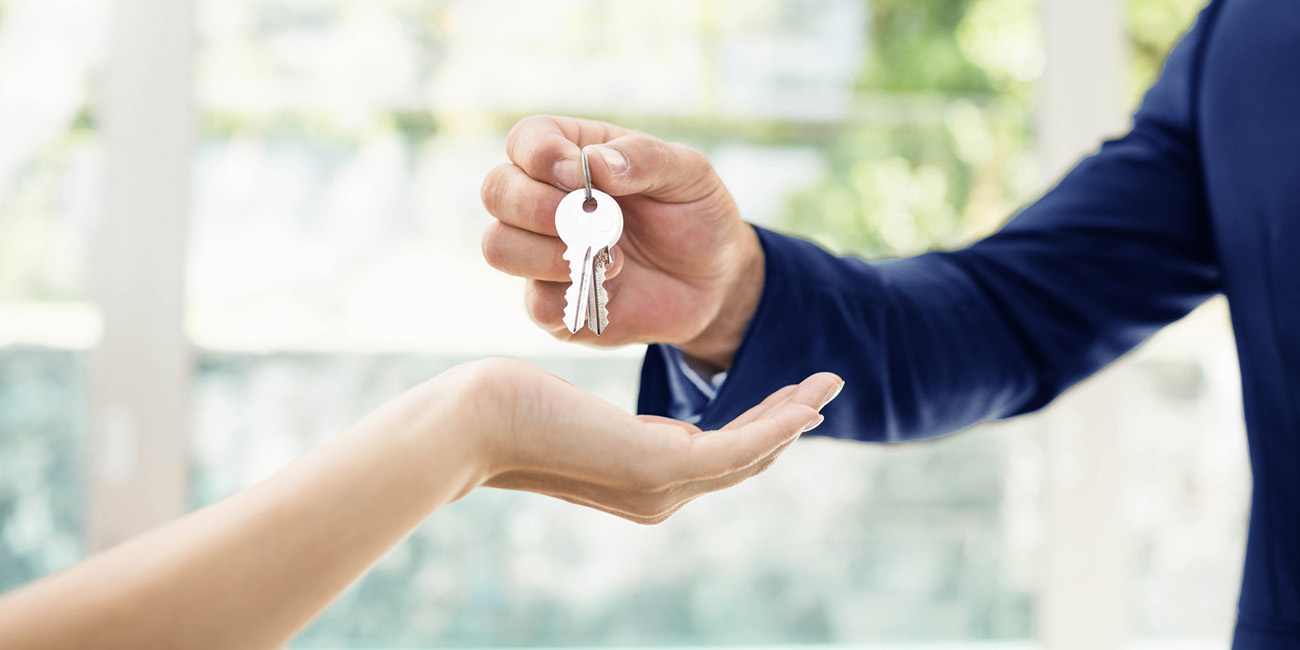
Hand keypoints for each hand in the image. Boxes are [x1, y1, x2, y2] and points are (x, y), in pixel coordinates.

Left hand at [447, 358, 841, 523]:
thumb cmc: (512, 411)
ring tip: (827, 386)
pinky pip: (736, 449)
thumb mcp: (579, 418)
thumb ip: (617, 433)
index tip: (789, 398)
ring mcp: (661, 488)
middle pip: (743, 461)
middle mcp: (659, 498)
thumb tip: (638, 429)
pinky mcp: (658, 466)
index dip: (760, 429)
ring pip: (748, 456)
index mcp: (643, 486)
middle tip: (824, 389)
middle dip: (786, 423)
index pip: (717, 460)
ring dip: (793, 420)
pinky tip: (805, 406)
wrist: (475, 424)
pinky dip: (776, 426)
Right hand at [480, 115, 763, 371]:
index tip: (580, 175)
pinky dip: (571, 295)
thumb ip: (644, 158)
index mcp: (572, 156)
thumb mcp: (688, 174)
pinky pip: (535, 302)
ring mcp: (543, 253)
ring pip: (498, 247)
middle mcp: (545, 201)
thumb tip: (594, 164)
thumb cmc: (695, 215)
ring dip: (547, 254)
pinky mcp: (554, 303)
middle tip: (586, 222)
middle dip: (533, 206)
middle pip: (496, 190)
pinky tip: (611, 286)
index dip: (539, 155)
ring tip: (609, 258)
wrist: (716, 282)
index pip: (525, 141)